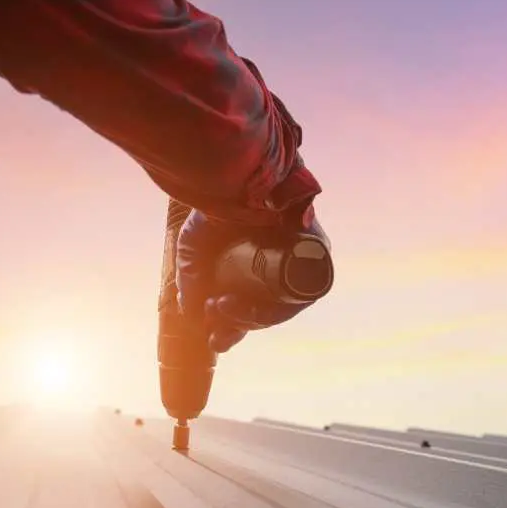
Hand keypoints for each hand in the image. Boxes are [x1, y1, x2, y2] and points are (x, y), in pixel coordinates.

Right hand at [173, 202, 333, 352]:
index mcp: (256, 270)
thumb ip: (189, 280)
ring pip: (283, 308)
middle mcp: (280, 268)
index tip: (214, 337)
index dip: (231, 329)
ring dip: (253, 318)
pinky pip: (305, 291)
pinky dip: (279, 305)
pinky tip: (250, 306)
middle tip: (215, 327)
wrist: (235, 170)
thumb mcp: (193, 246)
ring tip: (220, 307)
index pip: (249, 310)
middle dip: (239, 326)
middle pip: (265, 314)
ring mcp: (300, 260)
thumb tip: (192, 316)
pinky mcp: (317, 250)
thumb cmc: (216, 203)